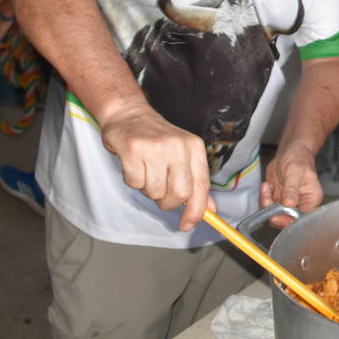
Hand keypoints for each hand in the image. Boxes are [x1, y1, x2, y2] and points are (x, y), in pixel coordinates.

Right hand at [100, 101, 214, 230]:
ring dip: (148, 189)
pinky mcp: (133, 149)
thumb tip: (209, 210)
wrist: (128, 113)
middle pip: (179, 194)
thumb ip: (195, 181)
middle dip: (167, 202)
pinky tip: (134, 165)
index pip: (201, 186)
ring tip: (146, 170)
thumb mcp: (182, 154)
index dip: (197, 210)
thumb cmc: (156, 139)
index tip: (188, 224)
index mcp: (194, 147)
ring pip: (154, 191)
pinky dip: (132, 180)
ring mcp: (155, 147)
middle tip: (160, 191)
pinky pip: (134, 183)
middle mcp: (178, 146)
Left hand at [260, 147, 324, 227]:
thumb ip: (292, 189)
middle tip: (267, 199)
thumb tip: (289, 204)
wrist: (290, 152)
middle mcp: (301, 205)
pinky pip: (267, 207)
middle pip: (287, 221)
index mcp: (311, 200)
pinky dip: (263, 198)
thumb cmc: (299, 159)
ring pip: (274, 215)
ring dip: (266, 203)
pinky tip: (267, 186)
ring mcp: (288, 204)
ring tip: (267, 188)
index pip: (302, 219)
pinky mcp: (277, 200)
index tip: (278, 214)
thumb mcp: (295, 172)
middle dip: (274, 212)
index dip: (289, 220)